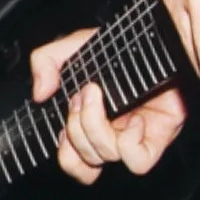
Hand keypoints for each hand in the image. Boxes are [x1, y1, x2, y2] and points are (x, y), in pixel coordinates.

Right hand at [27, 28, 188, 185]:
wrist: (160, 38)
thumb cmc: (125, 44)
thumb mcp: (76, 45)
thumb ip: (45, 61)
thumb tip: (39, 94)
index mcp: (90, 122)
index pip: (71, 158)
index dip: (65, 146)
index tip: (67, 112)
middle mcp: (110, 135)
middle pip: (82, 161)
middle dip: (76, 128)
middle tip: (85, 95)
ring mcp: (132, 139)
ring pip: (104, 157)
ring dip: (95, 127)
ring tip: (101, 96)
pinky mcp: (156, 140)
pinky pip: (137, 161)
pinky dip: (128, 141)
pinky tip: (133, 118)